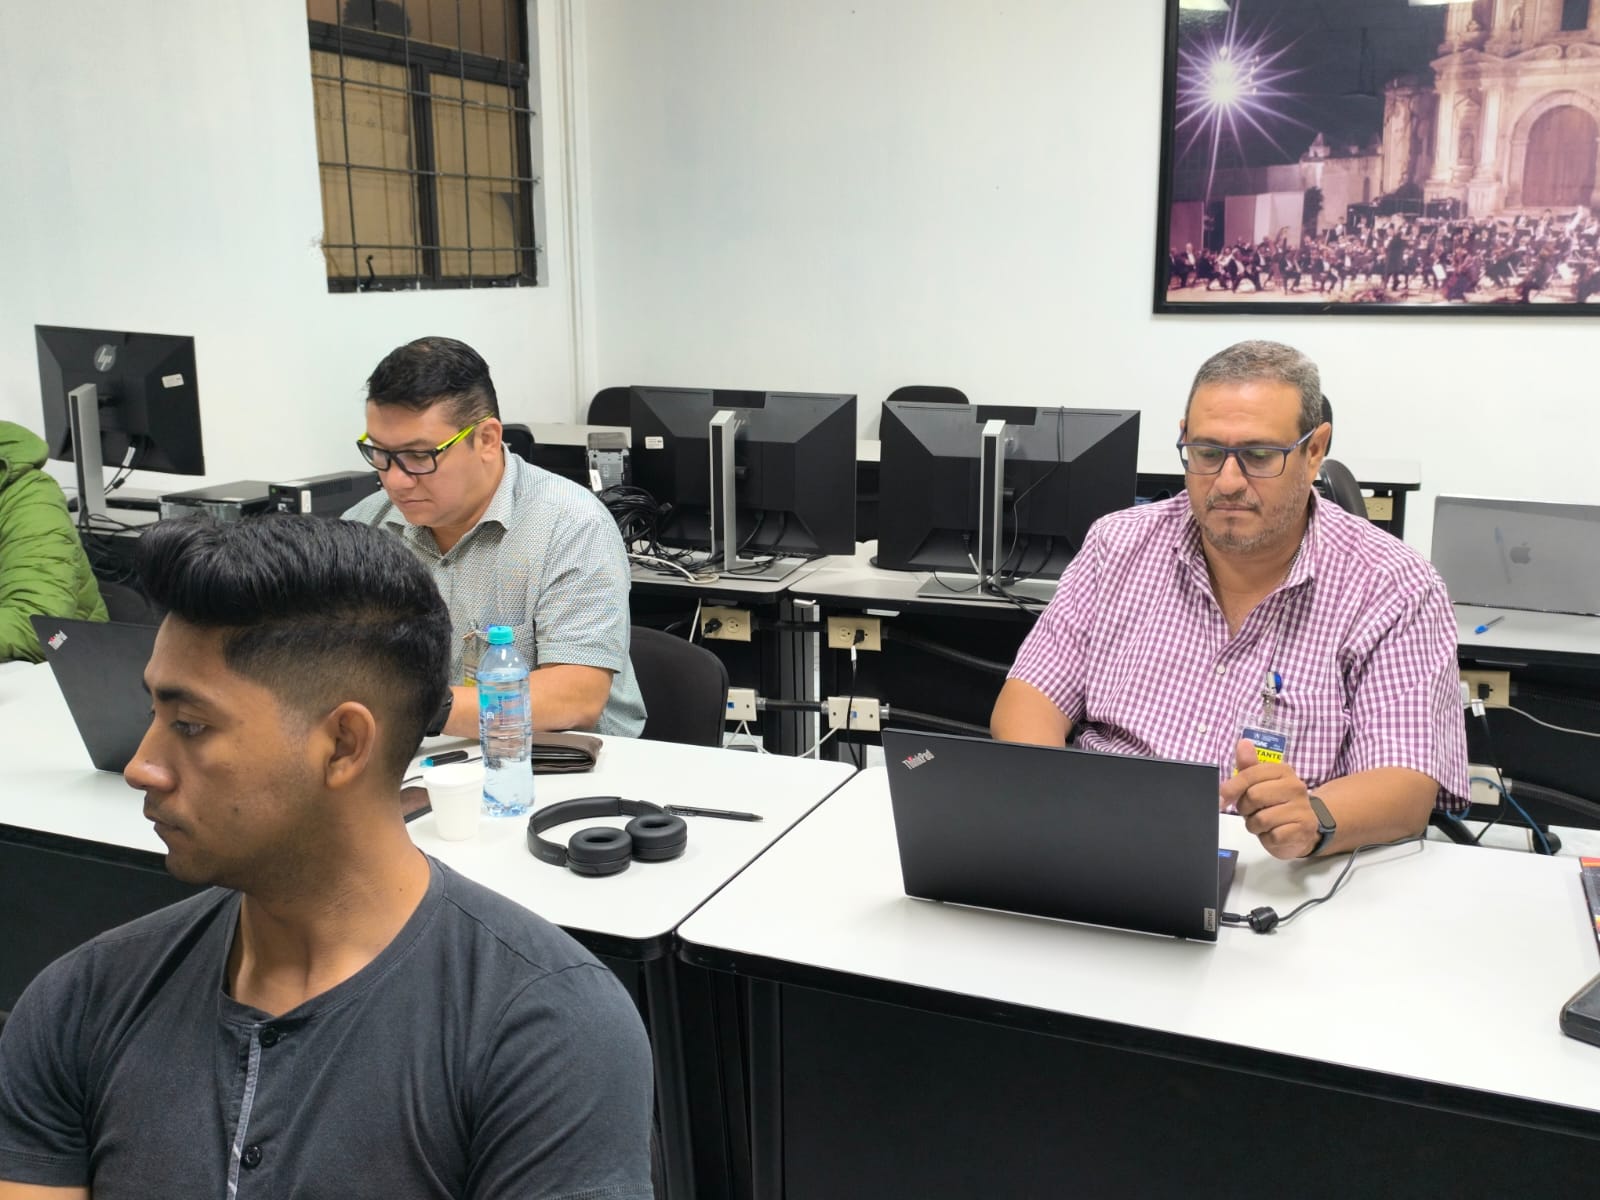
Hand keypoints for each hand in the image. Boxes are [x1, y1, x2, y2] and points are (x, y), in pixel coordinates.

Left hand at [1218, 739, 1319, 860]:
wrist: (1303, 827)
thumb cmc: (1275, 803)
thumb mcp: (1260, 783)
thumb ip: (1248, 766)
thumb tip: (1243, 743)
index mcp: (1283, 771)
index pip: (1249, 775)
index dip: (1232, 788)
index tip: (1223, 798)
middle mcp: (1296, 786)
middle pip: (1253, 796)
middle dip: (1245, 809)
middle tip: (1251, 811)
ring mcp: (1302, 809)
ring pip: (1261, 819)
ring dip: (1255, 826)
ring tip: (1263, 824)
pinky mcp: (1303, 830)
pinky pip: (1273, 836)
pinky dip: (1267, 838)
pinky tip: (1274, 834)